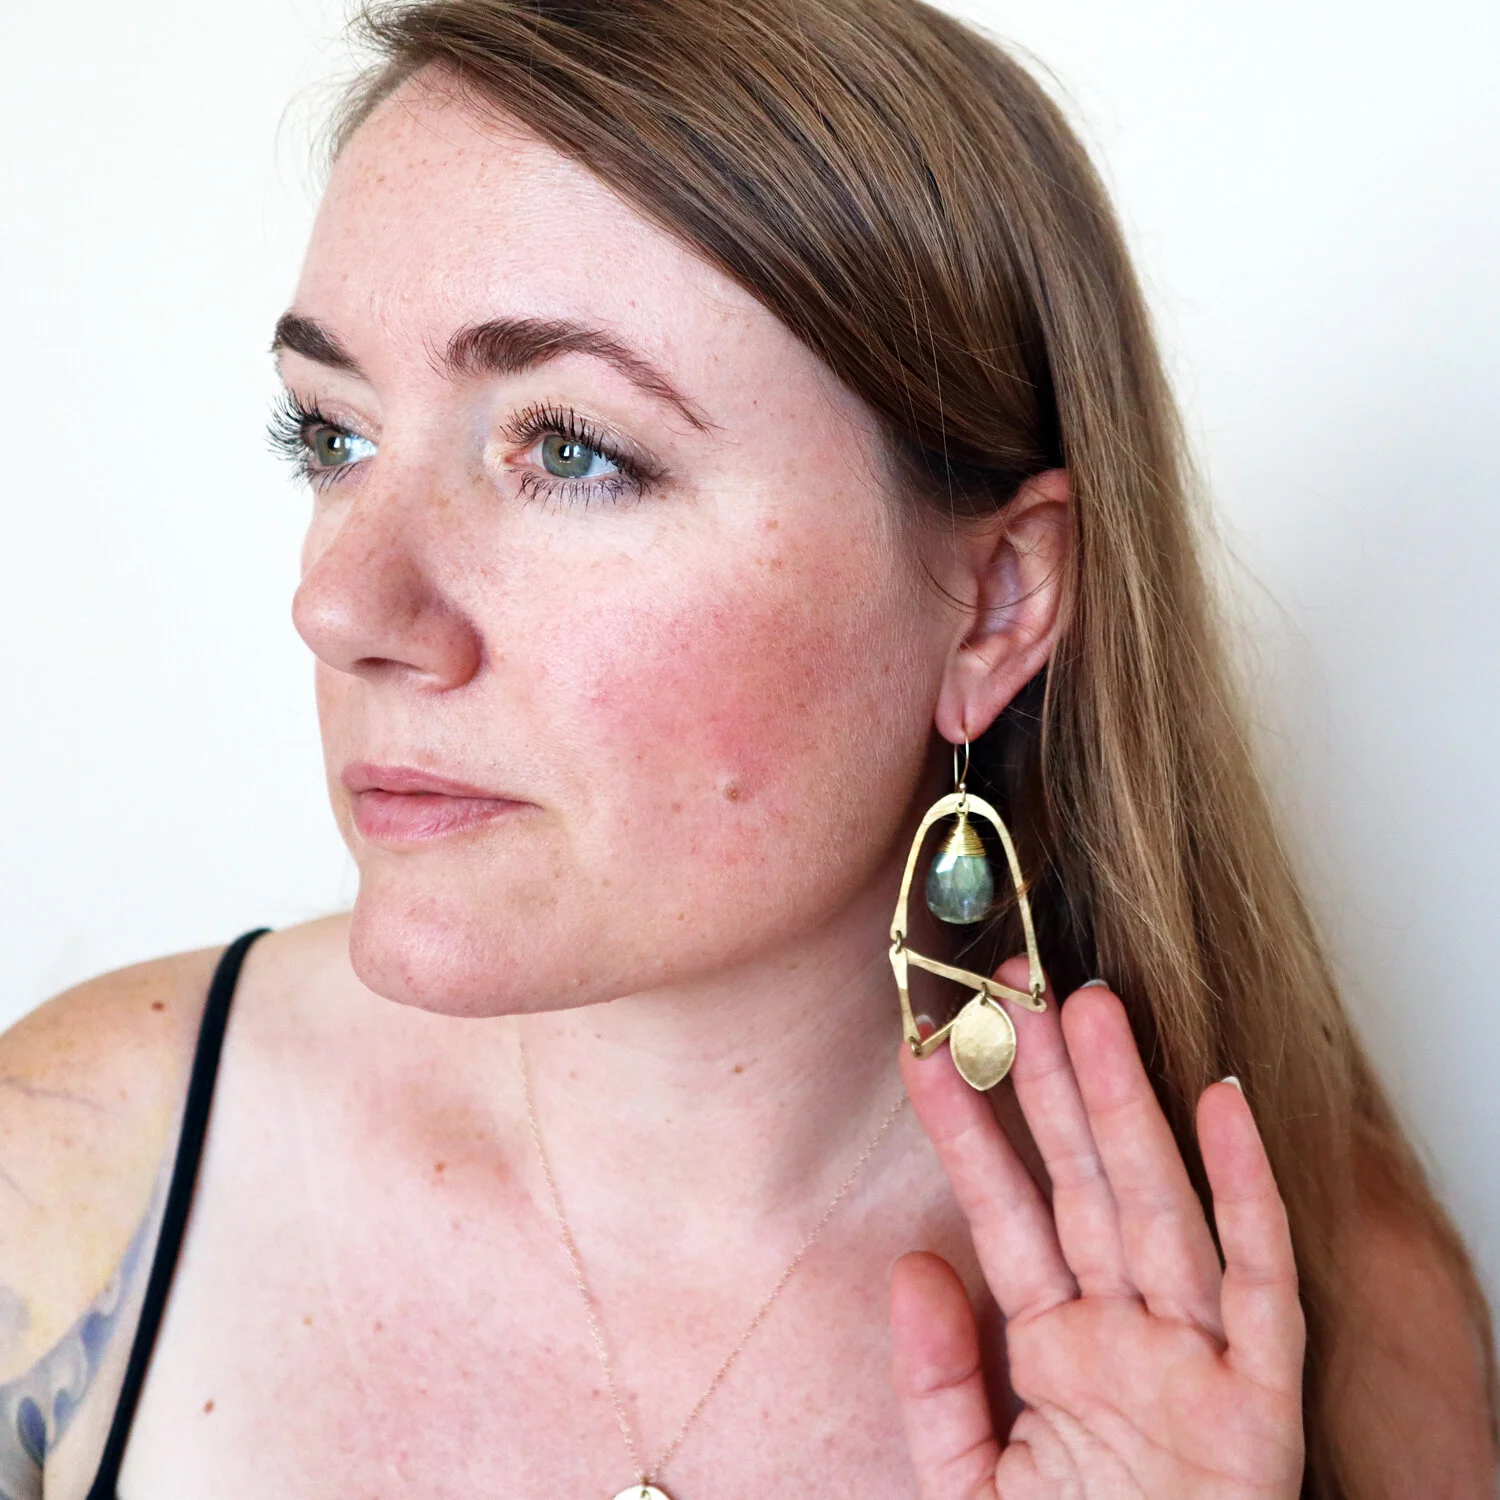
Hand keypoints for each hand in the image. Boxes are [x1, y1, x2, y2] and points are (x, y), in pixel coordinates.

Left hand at [890, 963, 1305, 1498]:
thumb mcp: (970, 1481)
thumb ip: (939, 1382)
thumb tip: (914, 1265)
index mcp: (1060, 1350)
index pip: (1004, 1213)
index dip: (967, 1129)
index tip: (926, 1050)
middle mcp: (1129, 1335)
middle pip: (1083, 1183)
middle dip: (1047, 1082)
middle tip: (1011, 987)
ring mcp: (1196, 1359)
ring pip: (1159, 1206)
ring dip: (1125, 1105)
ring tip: (1086, 1008)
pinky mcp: (1261, 1404)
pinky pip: (1260, 1285)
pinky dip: (1249, 1196)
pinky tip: (1224, 1106)